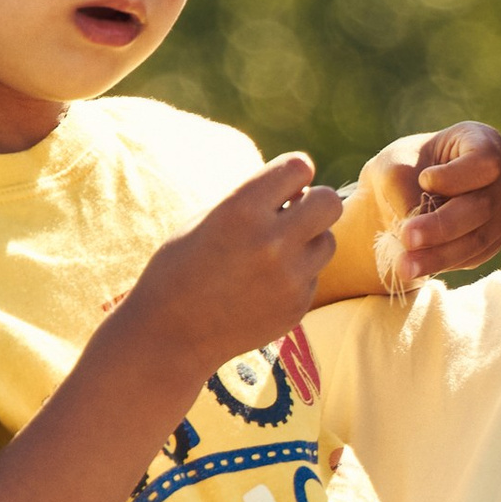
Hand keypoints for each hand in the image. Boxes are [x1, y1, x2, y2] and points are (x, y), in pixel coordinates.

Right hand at [126, 155, 344, 380]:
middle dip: (315, 202)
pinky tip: (262, 287)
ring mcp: (290, 278)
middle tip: (294, 214)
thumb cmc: (181, 268)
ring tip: (273, 254)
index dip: (293, 174)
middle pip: (330, 202)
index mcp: (243, 210)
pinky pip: (313, 276)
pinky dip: (296, 276)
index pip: (300, 167)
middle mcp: (272, 242)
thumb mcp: (207, 219)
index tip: (281, 188)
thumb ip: (254, 201)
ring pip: (328, 241)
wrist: (170, 334)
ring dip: (308, 241)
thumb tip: (299, 189)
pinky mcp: (297, 307)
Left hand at [360, 121, 500, 290]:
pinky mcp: (495, 240)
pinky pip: (474, 256)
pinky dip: (444, 263)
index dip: (456, 176)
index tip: (424, 181)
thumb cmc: (404, 167)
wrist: (407, 191)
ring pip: (479, 238)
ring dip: (440, 255)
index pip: (485, 161)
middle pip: (484, 206)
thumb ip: (404, 189)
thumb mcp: (394, 166)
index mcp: (484, 141)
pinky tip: (417, 267)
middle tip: (408, 238)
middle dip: (443, 225)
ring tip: (406, 265)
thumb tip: (419, 227)